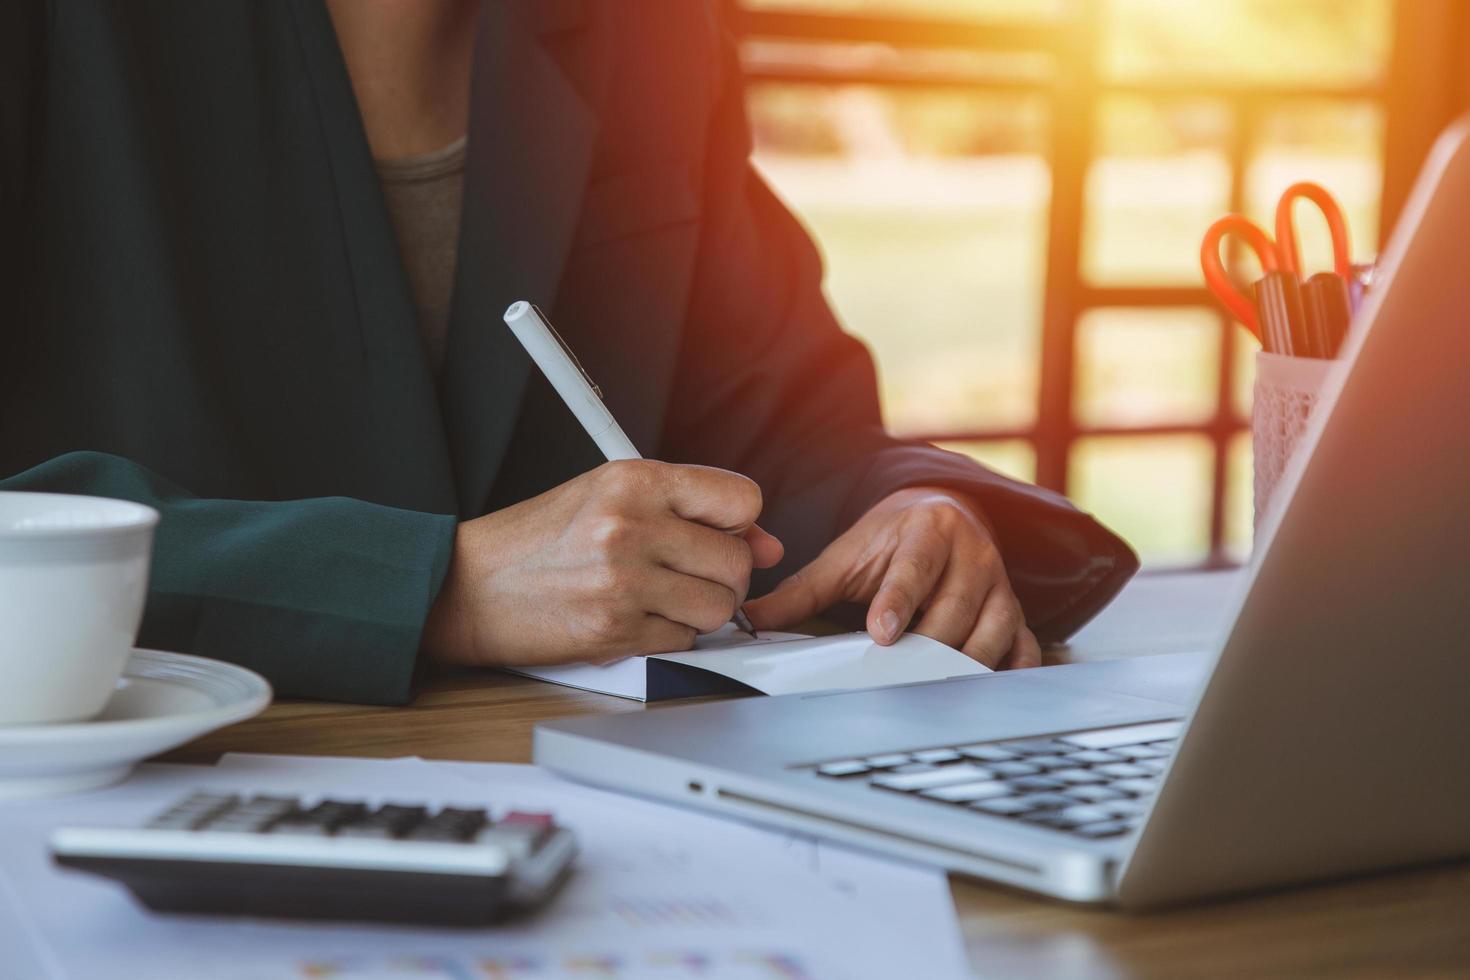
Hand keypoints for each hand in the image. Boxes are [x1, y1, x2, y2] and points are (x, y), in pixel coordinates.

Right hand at [422, 460, 783, 666]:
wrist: (467, 586)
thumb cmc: (538, 540)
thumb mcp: (609, 498)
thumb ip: (690, 511)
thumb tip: (768, 544)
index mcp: (632, 480)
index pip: (740, 499)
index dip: (740, 523)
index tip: (720, 534)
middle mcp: (630, 525)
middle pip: (737, 561)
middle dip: (724, 576)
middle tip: (687, 575)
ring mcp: (622, 581)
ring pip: (719, 607)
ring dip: (700, 611)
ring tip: (661, 597)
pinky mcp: (614, 631)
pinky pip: (683, 641)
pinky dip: (668, 636)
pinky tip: (634, 618)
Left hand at [744, 486, 1038, 668]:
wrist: (942, 510)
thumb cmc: (890, 539)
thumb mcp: (845, 556)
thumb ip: (800, 591)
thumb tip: (750, 620)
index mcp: (927, 529)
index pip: (914, 568)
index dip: (899, 601)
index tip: (880, 632)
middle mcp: (972, 553)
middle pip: (956, 607)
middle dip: (928, 642)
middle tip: (901, 672)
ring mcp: (999, 583)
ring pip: (994, 629)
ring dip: (966, 660)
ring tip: (935, 682)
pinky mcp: (1016, 609)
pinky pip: (1025, 644)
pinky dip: (1015, 667)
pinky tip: (992, 686)